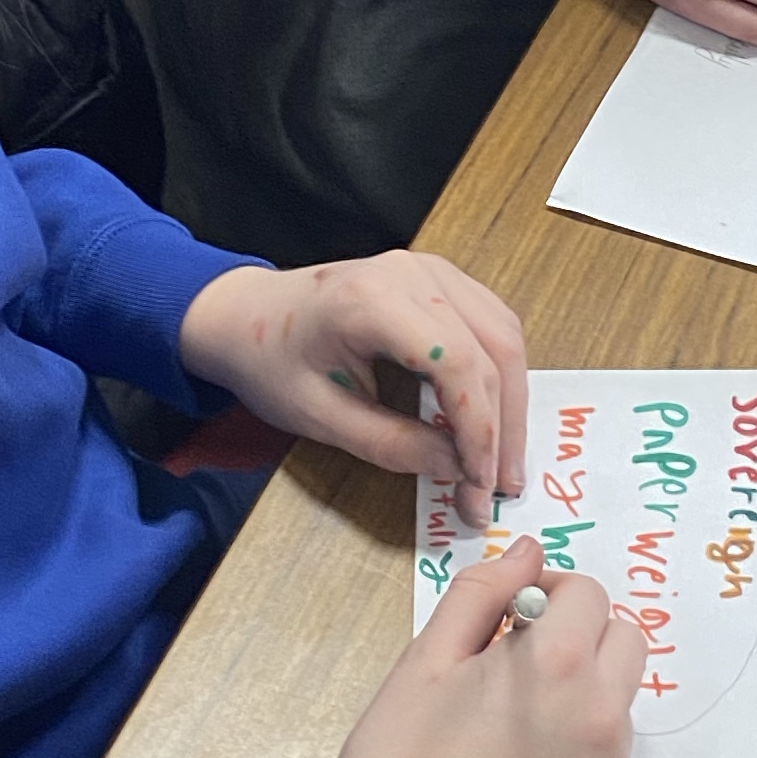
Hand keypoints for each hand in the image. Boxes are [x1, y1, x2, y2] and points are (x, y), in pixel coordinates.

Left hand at [180, 249, 525, 523]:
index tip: (479, 486)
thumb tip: (457, 469)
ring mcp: (431, 268)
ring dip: (511, 402)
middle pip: (493, 348)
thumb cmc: (271, 362)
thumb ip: (391, 444)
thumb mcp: (319, 416)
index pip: (458, 364)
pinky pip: (491, 323)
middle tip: (498, 488)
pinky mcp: (438, 278)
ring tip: (502, 462)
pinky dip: (500, 374)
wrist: (245, 315)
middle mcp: (413, 273)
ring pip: (503, 334)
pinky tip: (492, 418)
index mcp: (373, 300)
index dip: (480, 430)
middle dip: (503, 426)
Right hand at [258, 540, 641, 757]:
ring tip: (508, 728)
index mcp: (558, 666)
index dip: (548, 593)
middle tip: (518, 662)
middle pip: (626, 643)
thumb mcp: (425, 660)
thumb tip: (529, 554)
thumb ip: (482, 593)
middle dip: (582, 636)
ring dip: (580, 696)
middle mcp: (601, 719)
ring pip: (616, 707)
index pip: (589, 595)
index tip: (512, 616)